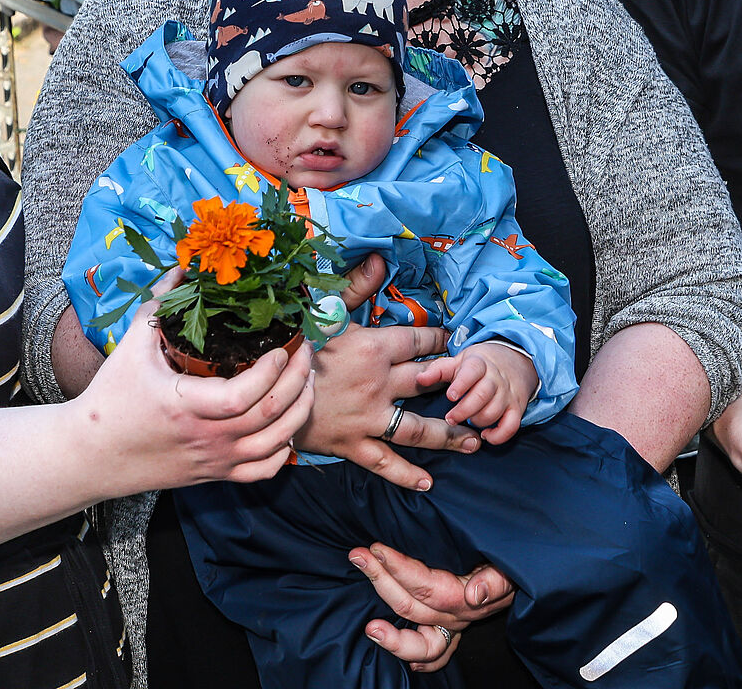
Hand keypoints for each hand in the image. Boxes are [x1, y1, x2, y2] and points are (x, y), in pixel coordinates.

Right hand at [72, 285, 313, 491]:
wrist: (90, 455)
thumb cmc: (110, 400)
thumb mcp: (131, 347)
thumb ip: (159, 304)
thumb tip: (182, 268)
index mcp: (186, 405)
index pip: (245, 395)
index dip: (273, 370)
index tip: (283, 345)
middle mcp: (206, 438)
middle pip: (271, 415)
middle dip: (298, 380)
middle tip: (306, 352)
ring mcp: (214, 460)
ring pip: (276, 444)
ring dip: (300, 411)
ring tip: (308, 382)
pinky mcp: (215, 475)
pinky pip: (264, 471)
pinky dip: (285, 449)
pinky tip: (288, 424)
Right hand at [297, 255, 480, 490]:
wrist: (262, 389)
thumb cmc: (294, 346)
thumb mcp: (324, 311)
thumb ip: (356, 287)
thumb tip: (380, 259)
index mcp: (374, 349)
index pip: (420, 342)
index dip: (440, 340)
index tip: (453, 342)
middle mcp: (379, 385)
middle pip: (429, 383)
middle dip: (457, 383)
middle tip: (479, 388)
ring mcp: (368, 418)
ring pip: (419, 429)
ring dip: (449, 434)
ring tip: (474, 440)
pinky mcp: (353, 444)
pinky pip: (385, 462)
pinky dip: (406, 474)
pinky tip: (427, 482)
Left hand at [351, 541, 514, 672]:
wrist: (534, 568)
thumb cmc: (517, 557)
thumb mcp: (511, 562)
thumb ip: (495, 578)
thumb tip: (474, 594)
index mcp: (470, 597)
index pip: (428, 587)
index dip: (399, 569)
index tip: (376, 549)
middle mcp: (460, 617)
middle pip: (414, 608)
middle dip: (382, 582)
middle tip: (358, 557)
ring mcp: (456, 627)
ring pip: (420, 642)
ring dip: (391, 636)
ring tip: (368, 628)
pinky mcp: (454, 630)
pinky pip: (436, 654)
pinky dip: (417, 658)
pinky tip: (395, 650)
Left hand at [415, 342, 536, 443]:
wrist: (514, 360)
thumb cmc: (478, 365)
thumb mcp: (459, 361)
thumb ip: (438, 370)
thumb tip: (419, 379)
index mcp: (479, 364)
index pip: (472, 371)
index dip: (461, 384)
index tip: (450, 395)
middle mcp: (496, 379)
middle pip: (482, 396)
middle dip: (464, 410)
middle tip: (450, 418)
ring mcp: (507, 394)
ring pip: (494, 412)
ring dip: (478, 422)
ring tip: (466, 422)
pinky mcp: (517, 408)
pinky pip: (512, 426)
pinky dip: (499, 435)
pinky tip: (486, 436)